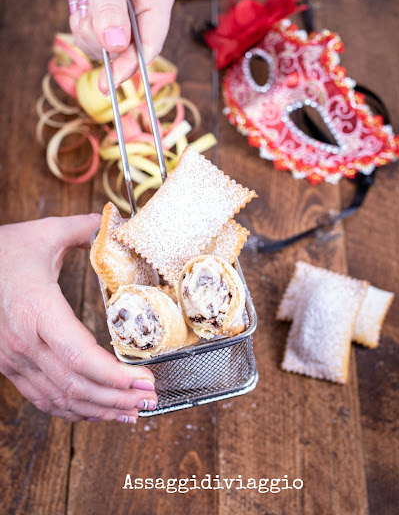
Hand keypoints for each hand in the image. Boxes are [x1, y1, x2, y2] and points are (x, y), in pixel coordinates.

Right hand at [0, 215, 156, 421]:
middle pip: (75, 385)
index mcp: (36, 310)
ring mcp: (14, 360)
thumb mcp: (45, 233)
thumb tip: (119, 222)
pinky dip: (73, 410)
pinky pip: (43, 398)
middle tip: (151, 398)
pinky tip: (98, 410)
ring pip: (60, 398)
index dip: (114, 375)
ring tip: (133, 411)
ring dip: (100, 410)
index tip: (144, 379)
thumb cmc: (2, 252)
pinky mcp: (10, 366)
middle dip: (118, 397)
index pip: (78, 357)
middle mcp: (24, 343)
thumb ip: (84, 229)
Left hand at [20, 0, 175, 91]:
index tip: (111, 81)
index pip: (152, 42)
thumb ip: (110, 10)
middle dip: (104, 45)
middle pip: (130, 51)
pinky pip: (97, 40)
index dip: (132, 64)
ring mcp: (126, 15)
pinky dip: (83, 30)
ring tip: (81, 6)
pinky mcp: (107, 17)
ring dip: (90, 36)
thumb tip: (116, 46)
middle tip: (83, 26)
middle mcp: (145, 8)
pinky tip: (78, 7)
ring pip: (111, 49)